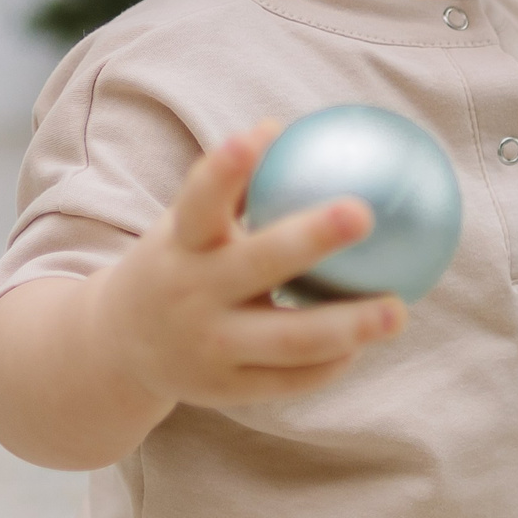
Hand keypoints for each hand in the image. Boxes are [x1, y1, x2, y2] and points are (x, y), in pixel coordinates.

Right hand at [87, 121, 407, 410]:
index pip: (198, 201)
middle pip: (255, 265)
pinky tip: (365, 344)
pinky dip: (330, 363)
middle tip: (364, 213)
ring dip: (348, 326)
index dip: (225, 170)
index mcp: (181, 244)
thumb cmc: (179, 263)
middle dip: (310, 239)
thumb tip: (283, 128)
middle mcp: (190, 293)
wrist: (120, 348)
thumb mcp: (188, 225)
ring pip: (287, 339)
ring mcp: (208, 346)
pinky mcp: (226, 389)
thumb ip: (233, 185)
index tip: (260, 136)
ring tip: (397, 311)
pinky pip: (289, 379)